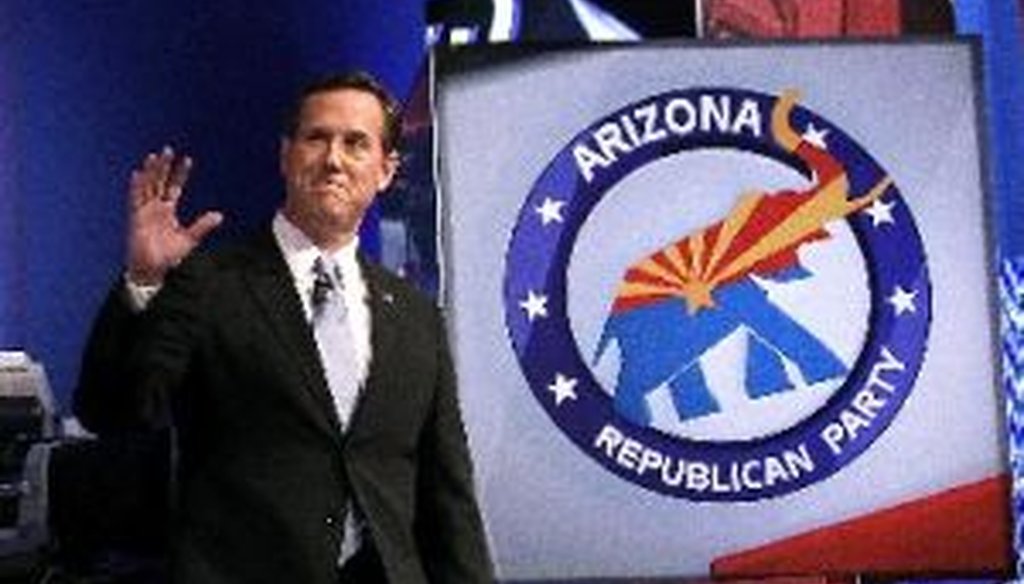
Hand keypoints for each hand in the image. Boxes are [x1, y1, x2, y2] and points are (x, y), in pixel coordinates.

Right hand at [126, 147, 222, 284]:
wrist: (152, 270)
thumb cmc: (168, 256)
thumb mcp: (189, 239)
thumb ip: (202, 226)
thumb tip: (219, 215)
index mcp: (167, 211)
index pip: (174, 186)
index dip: (180, 173)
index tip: (187, 159)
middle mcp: (155, 207)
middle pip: (159, 181)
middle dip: (163, 166)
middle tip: (168, 149)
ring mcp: (144, 211)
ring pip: (147, 186)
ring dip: (150, 172)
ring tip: (154, 156)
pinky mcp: (136, 218)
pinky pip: (135, 199)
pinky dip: (136, 187)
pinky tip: (138, 174)